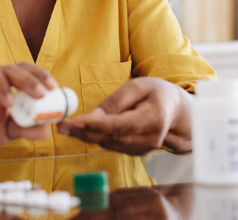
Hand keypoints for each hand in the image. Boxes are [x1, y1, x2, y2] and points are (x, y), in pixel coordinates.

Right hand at [0, 61, 58, 160]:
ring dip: (0, 82)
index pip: (21, 68)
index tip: (53, 87)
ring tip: (10, 103)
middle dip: (26, 78)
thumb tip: (47, 130)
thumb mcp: (8, 132)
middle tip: (40, 94)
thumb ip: (26, 128)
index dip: (38, 74)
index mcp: (2, 84)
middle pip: (6, 67)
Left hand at [57, 77, 192, 154]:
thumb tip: (92, 117)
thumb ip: (116, 101)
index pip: (120, 125)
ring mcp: (142, 149)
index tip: (76, 122)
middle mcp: (149, 139)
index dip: (96, 125)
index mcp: (153, 119)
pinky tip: (81, 131)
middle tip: (61, 126)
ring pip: (108, 143)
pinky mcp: (135, 152)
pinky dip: (95, 138)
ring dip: (85, 136)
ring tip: (65, 127)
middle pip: (111, 138)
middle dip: (83, 132)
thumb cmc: (157, 94)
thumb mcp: (139, 86)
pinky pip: (111, 144)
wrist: (175, 112)